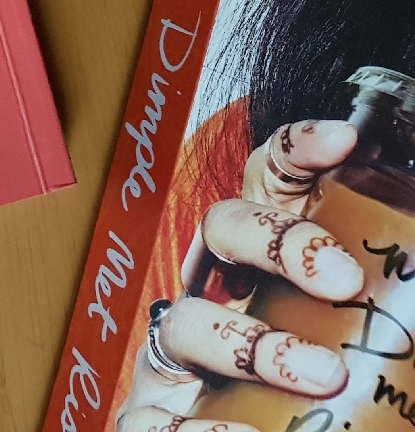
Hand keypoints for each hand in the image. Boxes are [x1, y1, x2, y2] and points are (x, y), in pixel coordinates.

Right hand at [115, 119, 361, 431]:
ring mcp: (179, 356)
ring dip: (253, 344)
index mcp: (268, 265)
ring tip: (321, 376)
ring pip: (186, 320)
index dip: (298, 150)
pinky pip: (156, 417)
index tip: (343, 139)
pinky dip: (203, 431)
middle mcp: (216, 296)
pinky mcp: (152, 417)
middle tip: (340, 278)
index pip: (271, 184)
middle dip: (275, 241)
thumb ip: (396, 322)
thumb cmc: (328, 401)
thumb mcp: (373, 346)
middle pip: (221, 228)